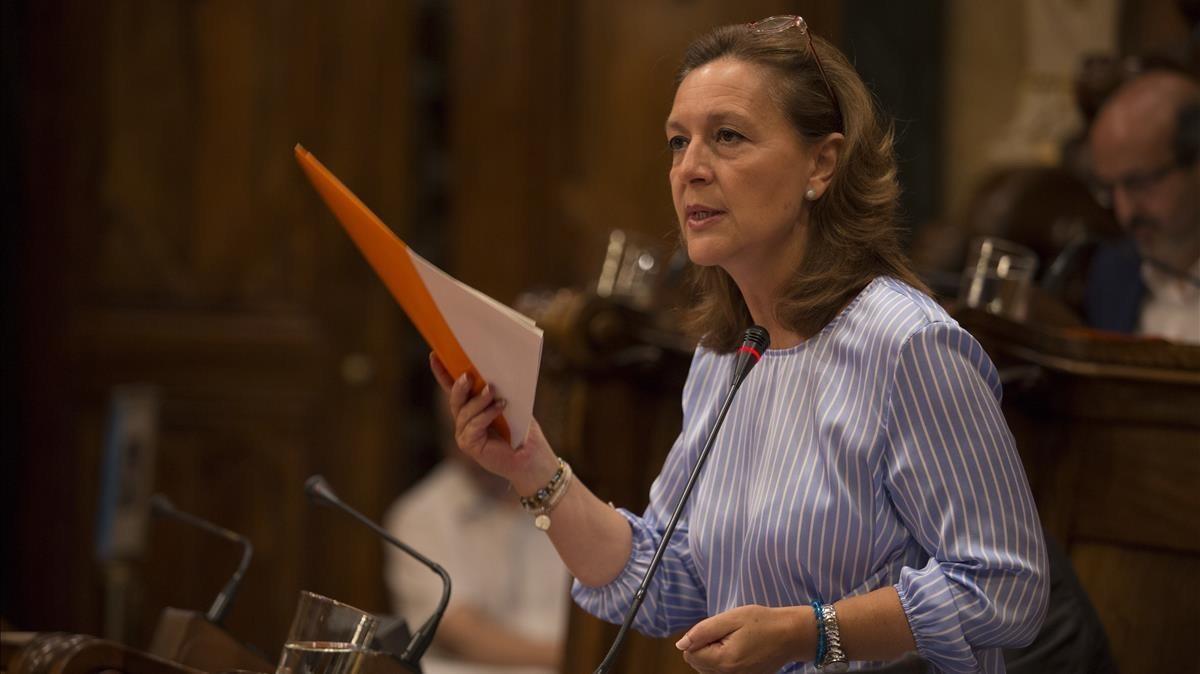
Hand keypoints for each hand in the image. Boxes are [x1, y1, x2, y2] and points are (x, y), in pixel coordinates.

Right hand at [429, 352, 557, 492]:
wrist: (531, 457)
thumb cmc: (523, 430)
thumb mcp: (510, 404)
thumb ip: (497, 391)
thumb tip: (492, 370)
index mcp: (472, 408)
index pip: (453, 388)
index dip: (442, 372)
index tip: (434, 355)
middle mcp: (464, 421)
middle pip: (456, 399)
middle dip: (460, 385)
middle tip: (468, 374)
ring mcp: (465, 434)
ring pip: (464, 412)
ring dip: (479, 399)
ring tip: (492, 390)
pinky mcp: (470, 445)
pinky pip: (474, 425)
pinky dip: (487, 414)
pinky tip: (500, 406)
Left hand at [675, 604, 811, 673]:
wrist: (792, 635)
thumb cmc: (763, 622)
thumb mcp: (731, 618)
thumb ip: (703, 631)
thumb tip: (681, 644)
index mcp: (724, 661)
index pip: (690, 654)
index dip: (699, 637)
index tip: (718, 629)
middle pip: (697, 663)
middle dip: (704, 646)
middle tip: (727, 633)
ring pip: (707, 669)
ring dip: (713, 654)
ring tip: (733, 640)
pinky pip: (721, 673)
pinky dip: (723, 661)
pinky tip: (737, 649)